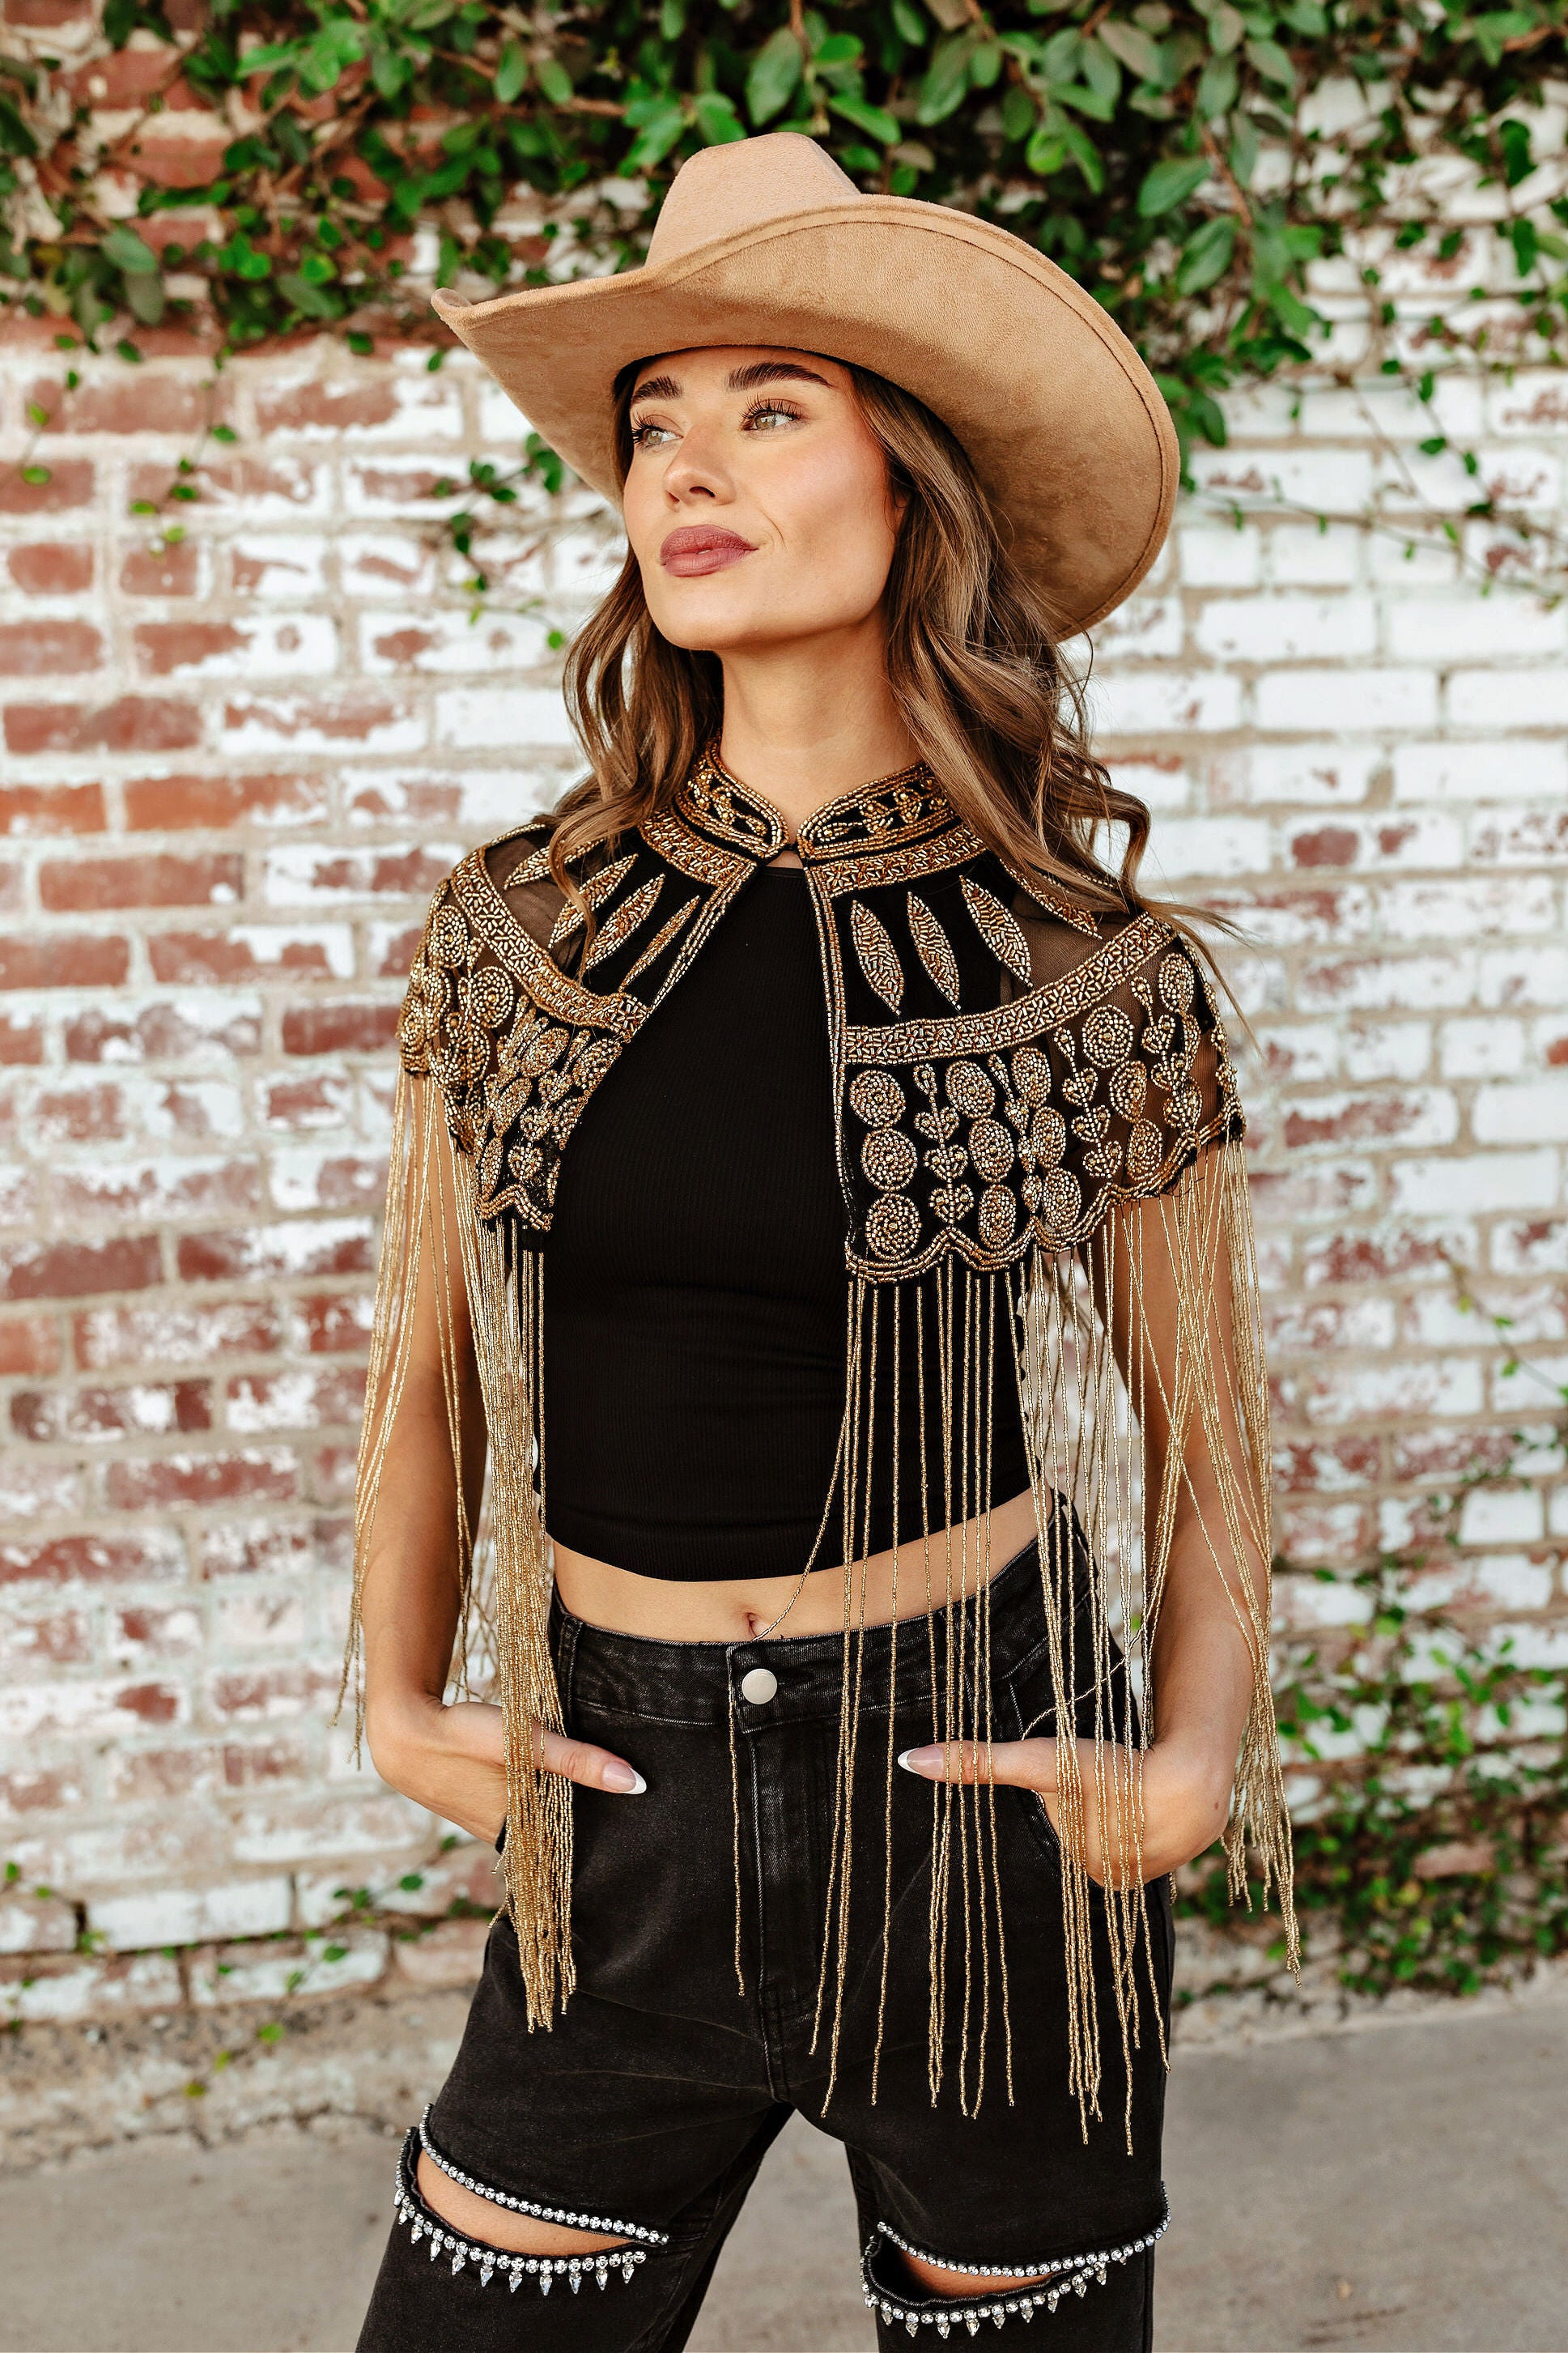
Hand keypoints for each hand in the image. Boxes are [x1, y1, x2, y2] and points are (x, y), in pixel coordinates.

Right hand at [367, 1694, 644, 1843]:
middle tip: (645, 1834)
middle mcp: (508, 1838)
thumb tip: (634, 1783)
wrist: (404, 1732)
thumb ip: (577, 1760)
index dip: (606, 1855)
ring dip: (571, 1820)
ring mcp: (494, 1825)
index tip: (644, 1856)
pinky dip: (548, 1808)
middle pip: (562, 1844)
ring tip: (620, 1816)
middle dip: (595, 1837)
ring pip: (545, 1829)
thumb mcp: (523, 1742)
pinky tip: (567, 1794)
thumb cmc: (463, 1736)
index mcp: (521, 1831)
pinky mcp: (486, 1808)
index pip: (574, 1858)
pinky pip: (527, 1816)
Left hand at [897, 1732, 1230, 1886]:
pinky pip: (1139, 1833)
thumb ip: (978, 1762)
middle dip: (1082, 1809)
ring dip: (1112, 1812)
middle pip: (1079, 1834)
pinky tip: (1145, 1803)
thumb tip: (909, 1762)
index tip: (1069, 1792)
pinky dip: (1137, 1817)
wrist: (1199, 1781)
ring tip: (1124, 1793)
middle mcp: (1110, 1882)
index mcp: (1078, 1871)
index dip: (1057, 1807)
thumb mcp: (1043, 1763)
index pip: (1051, 1833)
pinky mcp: (1174, 1857)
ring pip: (1110, 1831)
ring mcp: (1146, 1874)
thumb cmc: (1116, 1773)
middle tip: (1101, 1787)